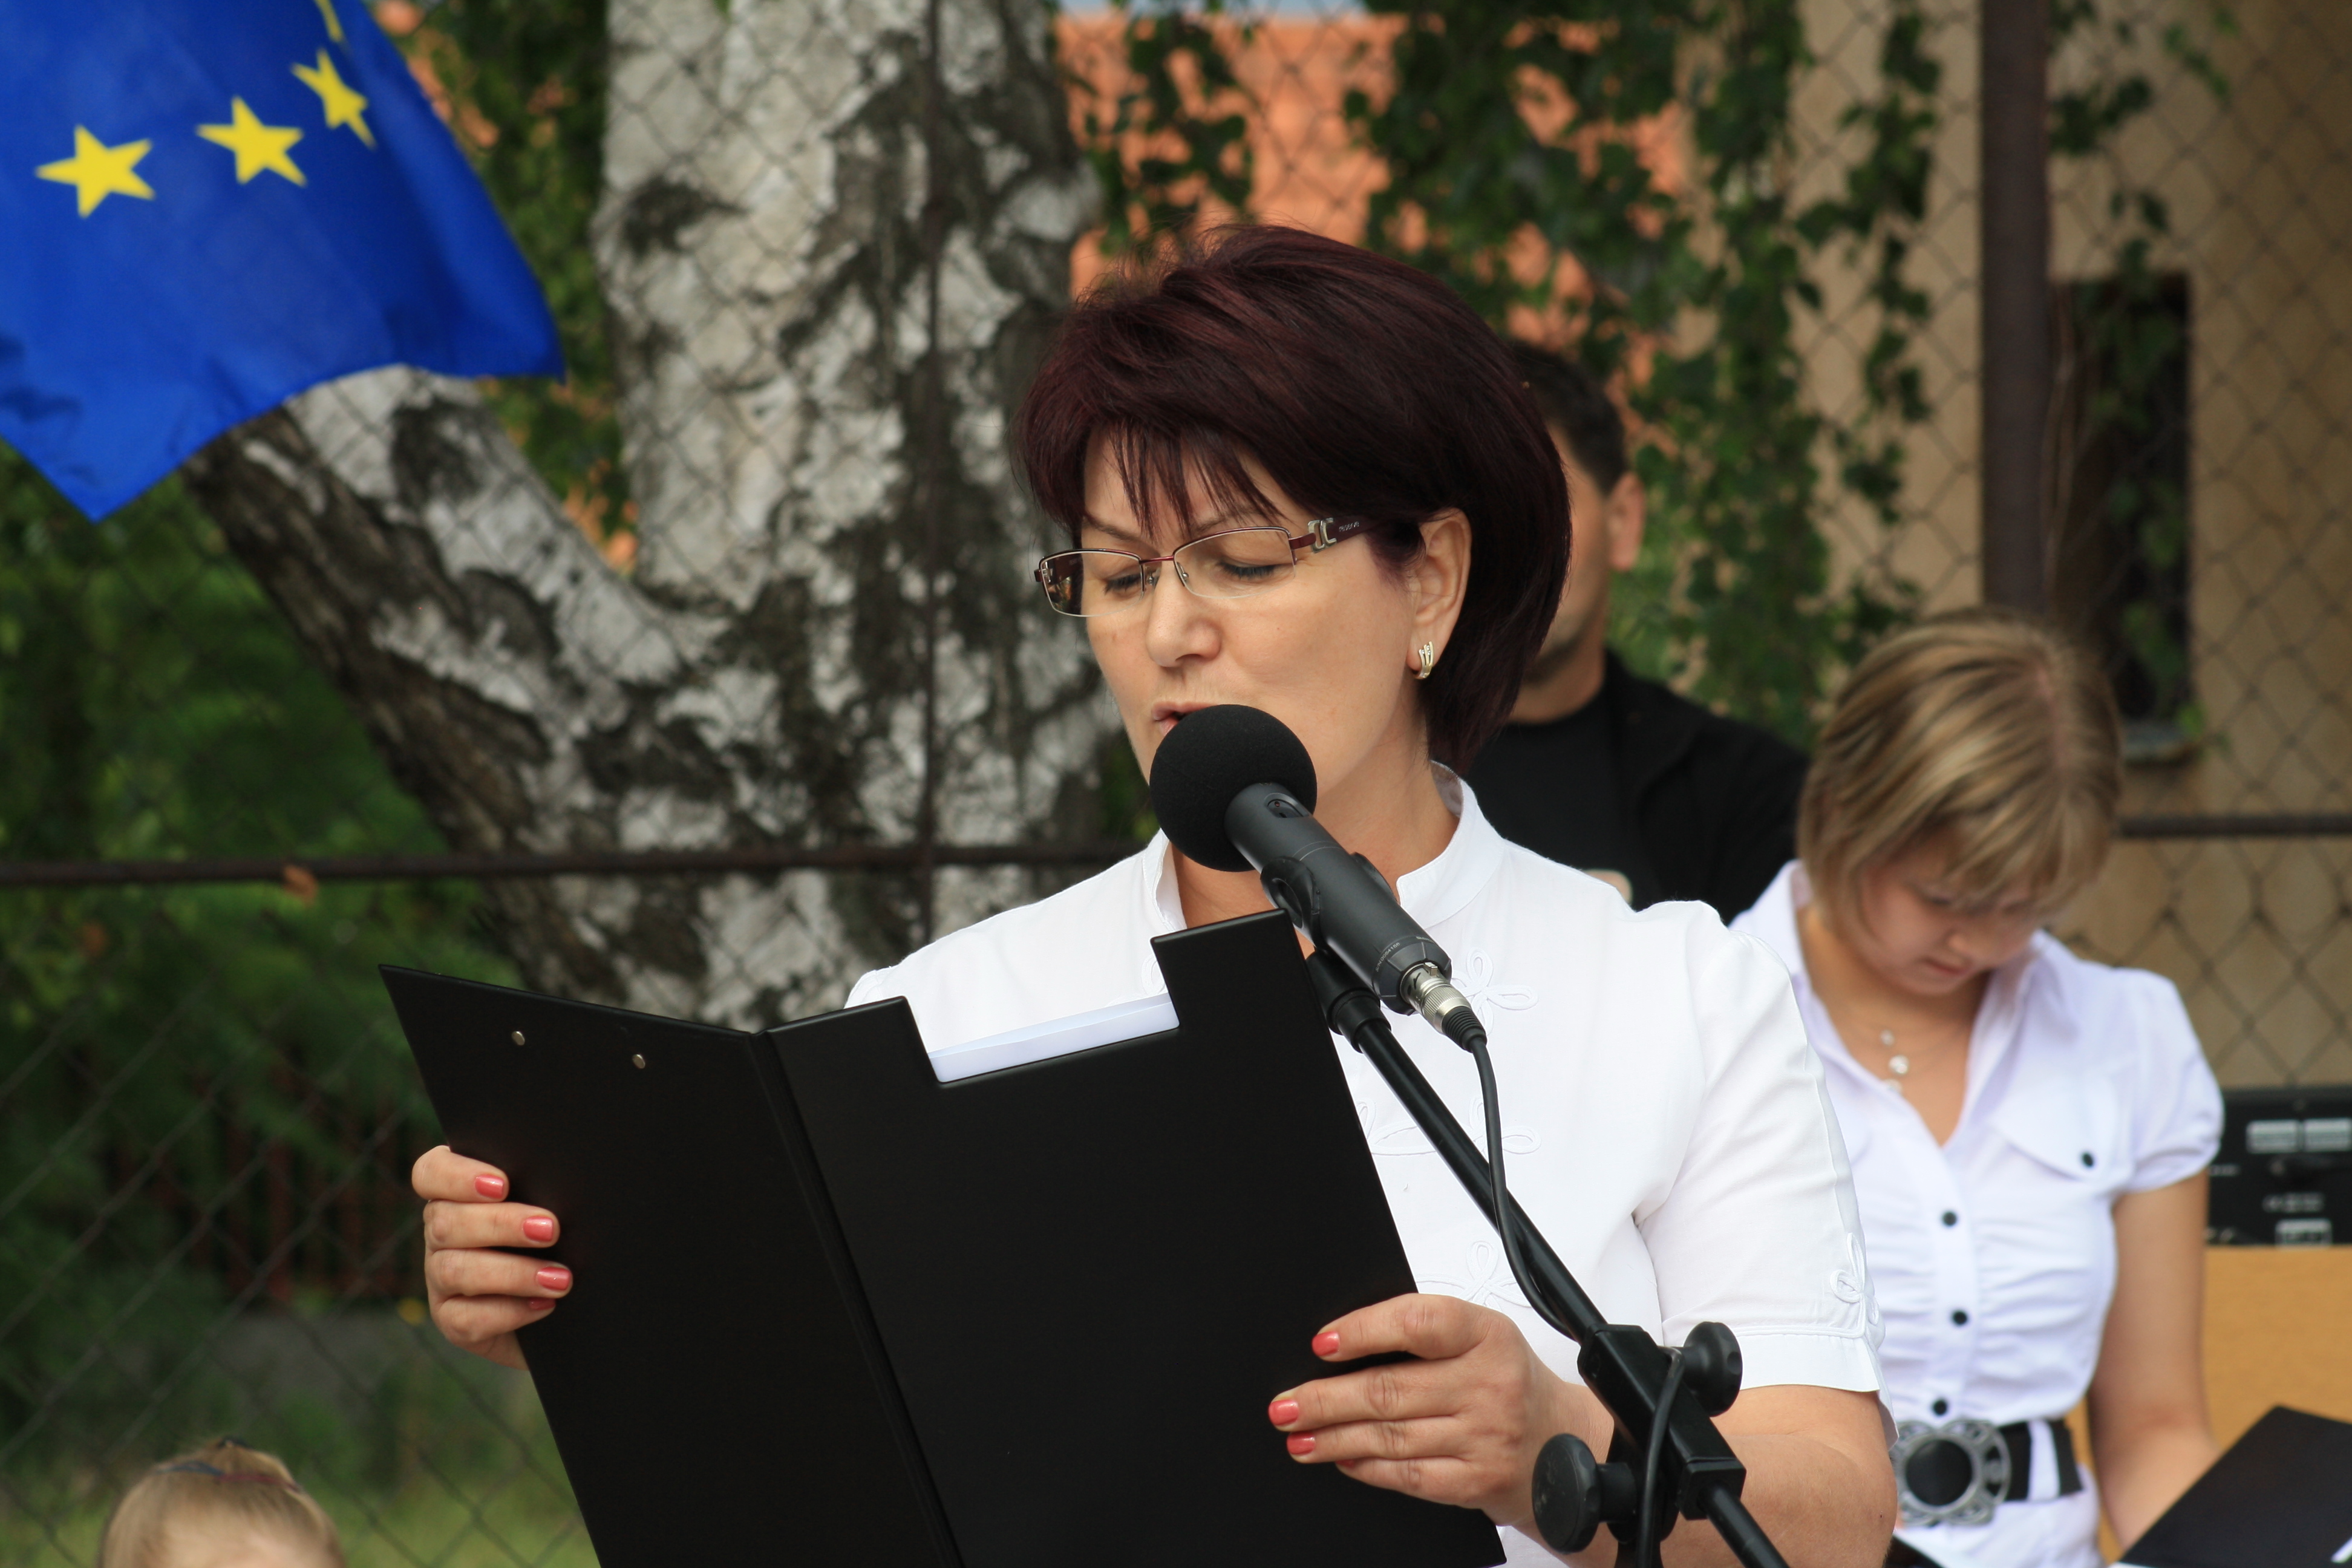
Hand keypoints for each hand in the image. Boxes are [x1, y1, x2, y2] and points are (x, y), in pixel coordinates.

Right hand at [412, 1144, 568, 1369]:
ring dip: (512, 1273)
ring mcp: (440, 1278)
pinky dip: (509, 1311)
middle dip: (502, 1224)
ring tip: (559, 1278)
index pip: (430, 1173)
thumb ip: (541, 1188)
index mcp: (455, 1194)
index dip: (457, 1177)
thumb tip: (566, 1180)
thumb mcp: (548, 1208)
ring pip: (454, 1270)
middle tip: (551, 1229)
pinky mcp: (451, 1319)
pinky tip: (543, 1305)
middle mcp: (441, 1233)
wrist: (562, 1306)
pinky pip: (466, 1319)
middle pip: (445, 1222)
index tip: (504, 1184)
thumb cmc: (557, 1239)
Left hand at [1265, 1293, 1604, 1536]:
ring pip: (1390, 1436)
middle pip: (1391, 1389)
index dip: (1364, 1330)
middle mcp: (1488, 1384)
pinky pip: (1408, 1474)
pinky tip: (1342, 1458)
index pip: (1418, 1322)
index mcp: (1487, 1335)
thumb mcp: (1482, 1339)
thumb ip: (1425, 1333)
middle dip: (1326, 1398)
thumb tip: (1343, 1341)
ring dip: (1334, 1436)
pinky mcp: (1476, 1481)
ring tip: (1298, 1434)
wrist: (1566, 1444)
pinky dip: (1367, 1467)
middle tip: (1285, 1403)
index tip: (1322, 1343)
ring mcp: (1483, 1437)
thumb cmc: (1508, 1381)